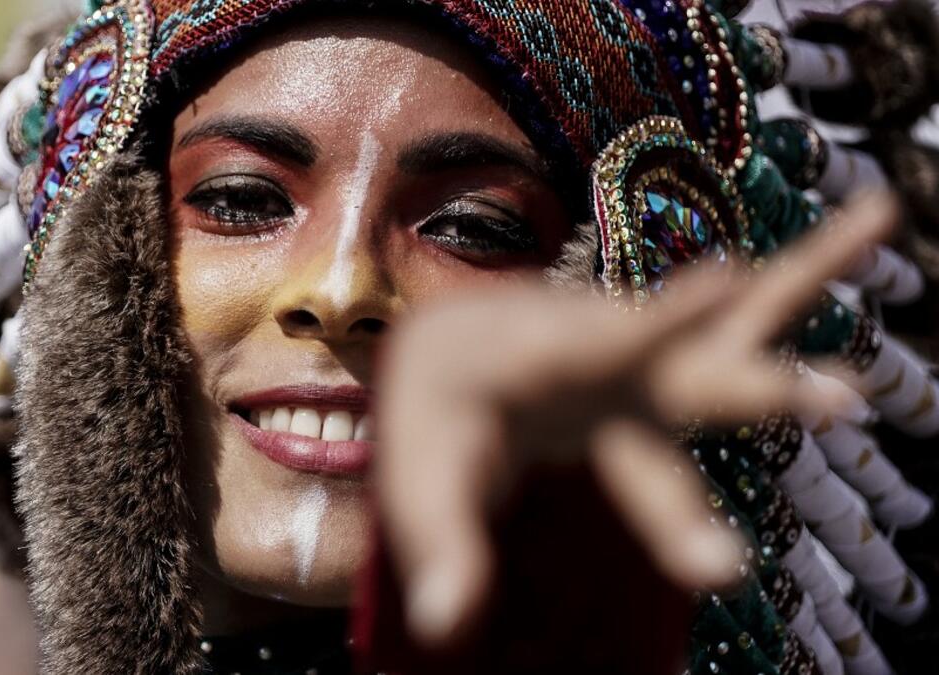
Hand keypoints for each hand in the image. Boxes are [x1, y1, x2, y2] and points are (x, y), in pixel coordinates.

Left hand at [374, 192, 897, 648]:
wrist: (449, 347)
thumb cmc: (433, 417)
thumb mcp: (422, 482)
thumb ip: (442, 544)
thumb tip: (441, 623)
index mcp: (523, 357)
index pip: (591, 347)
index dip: (656, 322)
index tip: (726, 280)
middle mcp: (592, 340)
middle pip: (678, 361)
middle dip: (749, 387)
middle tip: (837, 398)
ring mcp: (637, 348)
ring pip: (727, 327)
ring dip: (804, 288)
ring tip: (883, 216)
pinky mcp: (664, 362)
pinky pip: (741, 328)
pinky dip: (801, 287)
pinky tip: (865, 232)